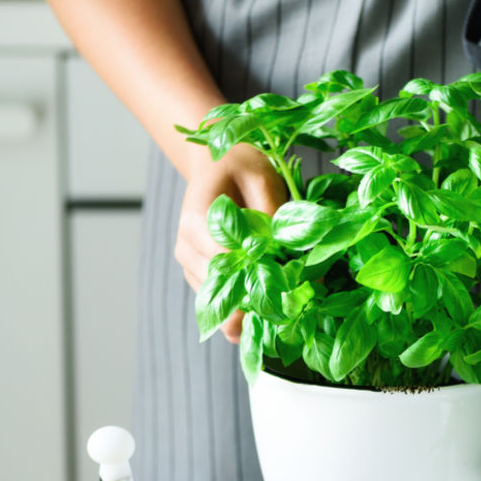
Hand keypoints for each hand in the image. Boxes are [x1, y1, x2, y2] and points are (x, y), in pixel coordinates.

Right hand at [176, 146, 286, 342]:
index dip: (258, 277)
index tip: (290, 288)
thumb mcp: (261, 178)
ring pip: (219, 302)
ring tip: (286, 316)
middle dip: (258, 303)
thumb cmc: (239, 166)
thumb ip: (271, 213)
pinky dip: (244, 309)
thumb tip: (287, 252)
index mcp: (196, 221)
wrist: (215, 164)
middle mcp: (187, 247)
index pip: (226, 262)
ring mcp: (190, 263)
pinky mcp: (199, 274)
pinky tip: (270, 315)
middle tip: (293, 314)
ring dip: (251, 312)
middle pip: (221, 288)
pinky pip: (220, 300)